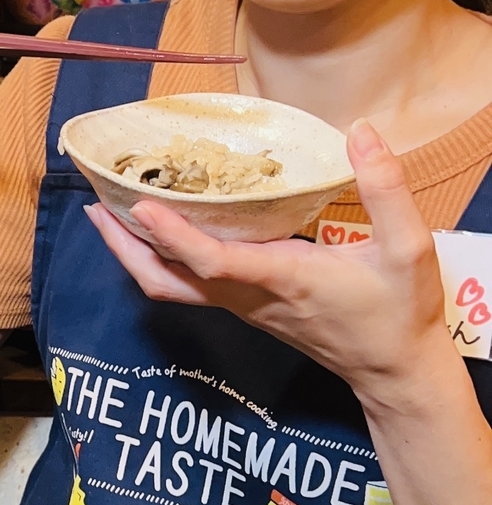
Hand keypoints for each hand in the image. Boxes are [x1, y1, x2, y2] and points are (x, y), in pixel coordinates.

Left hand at [87, 119, 455, 401]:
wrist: (393, 372)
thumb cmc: (399, 312)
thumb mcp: (409, 249)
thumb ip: (387, 189)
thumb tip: (362, 131)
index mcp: (283, 278)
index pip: (214, 261)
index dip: (173, 235)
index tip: (139, 205)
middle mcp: (248, 295)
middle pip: (167, 280)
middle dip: (125, 245)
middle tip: (95, 204)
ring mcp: (240, 305)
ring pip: (168, 286)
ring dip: (132, 253)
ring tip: (106, 213)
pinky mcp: (242, 307)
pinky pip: (184, 285)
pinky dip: (157, 258)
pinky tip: (151, 229)